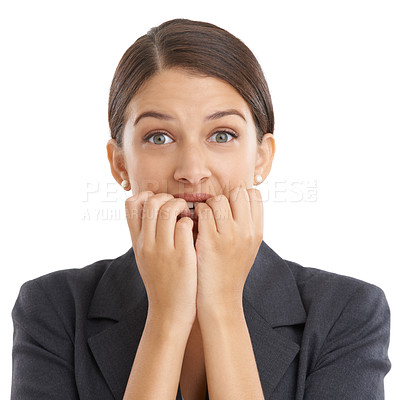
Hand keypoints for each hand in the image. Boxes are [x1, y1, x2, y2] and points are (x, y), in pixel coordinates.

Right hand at [125, 191, 196, 325]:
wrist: (168, 312)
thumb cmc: (160, 282)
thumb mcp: (144, 258)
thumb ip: (146, 236)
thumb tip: (152, 212)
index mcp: (137, 242)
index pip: (130, 205)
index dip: (145, 195)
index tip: (159, 202)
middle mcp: (147, 243)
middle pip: (151, 202)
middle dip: (166, 197)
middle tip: (176, 207)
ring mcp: (163, 250)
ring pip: (167, 210)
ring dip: (180, 206)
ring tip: (187, 215)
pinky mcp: (181, 257)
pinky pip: (184, 225)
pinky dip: (190, 222)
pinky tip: (193, 230)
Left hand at [194, 186, 262, 308]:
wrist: (220, 301)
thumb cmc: (230, 273)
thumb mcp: (248, 249)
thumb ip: (246, 226)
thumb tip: (239, 203)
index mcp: (257, 232)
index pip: (254, 195)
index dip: (239, 196)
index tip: (229, 206)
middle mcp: (246, 231)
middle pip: (238, 192)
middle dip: (224, 197)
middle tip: (215, 211)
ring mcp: (229, 236)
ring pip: (218, 200)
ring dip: (208, 205)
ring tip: (204, 219)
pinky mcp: (210, 241)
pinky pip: (202, 212)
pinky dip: (196, 214)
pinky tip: (195, 225)